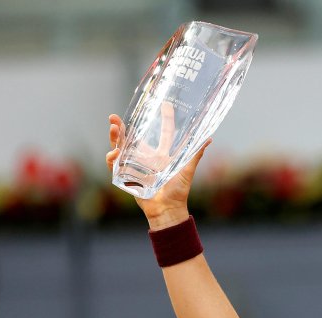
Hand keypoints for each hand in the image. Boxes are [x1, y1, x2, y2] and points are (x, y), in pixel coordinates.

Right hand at [106, 108, 210, 229]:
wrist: (167, 210)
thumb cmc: (178, 192)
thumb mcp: (187, 170)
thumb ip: (195, 155)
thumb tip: (208, 138)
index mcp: (163, 154)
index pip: (164, 132)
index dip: (165, 118)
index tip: (165, 104)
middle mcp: (148, 158)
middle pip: (133, 137)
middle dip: (122, 127)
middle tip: (114, 118)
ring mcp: (135, 166)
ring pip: (121, 148)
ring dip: (115, 138)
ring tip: (114, 130)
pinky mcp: (126, 176)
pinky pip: (115, 165)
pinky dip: (112, 159)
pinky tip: (113, 155)